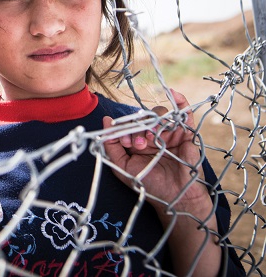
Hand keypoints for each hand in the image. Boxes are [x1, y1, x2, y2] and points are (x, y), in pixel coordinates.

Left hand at [103, 89, 222, 276]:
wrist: (175, 197)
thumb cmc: (149, 184)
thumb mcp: (122, 166)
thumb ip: (111, 146)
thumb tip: (105, 121)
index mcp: (137, 141)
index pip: (128, 124)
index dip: (124, 129)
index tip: (125, 143)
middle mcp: (152, 134)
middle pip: (142, 118)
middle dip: (137, 128)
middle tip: (138, 144)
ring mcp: (169, 133)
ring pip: (159, 115)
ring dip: (153, 124)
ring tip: (152, 140)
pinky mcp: (186, 134)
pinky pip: (184, 114)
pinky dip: (180, 102)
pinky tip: (173, 94)